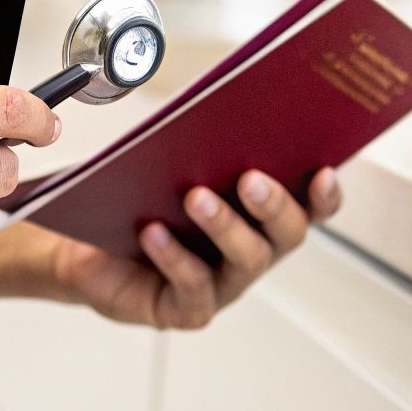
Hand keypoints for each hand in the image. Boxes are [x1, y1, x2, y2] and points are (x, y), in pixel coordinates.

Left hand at [0, 167, 343, 330]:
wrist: (87, 251)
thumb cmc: (138, 202)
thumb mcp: (167, 164)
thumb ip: (194, 139)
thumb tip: (203, 101)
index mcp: (258, 215)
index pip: (309, 207)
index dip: (324, 195)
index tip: (323, 170)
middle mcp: (252, 251)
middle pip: (288, 234)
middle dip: (274, 204)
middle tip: (250, 178)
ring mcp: (224, 284)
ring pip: (247, 261)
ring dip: (225, 226)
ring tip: (195, 197)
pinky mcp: (187, 309)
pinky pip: (194, 288)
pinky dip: (176, 258)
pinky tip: (153, 233)